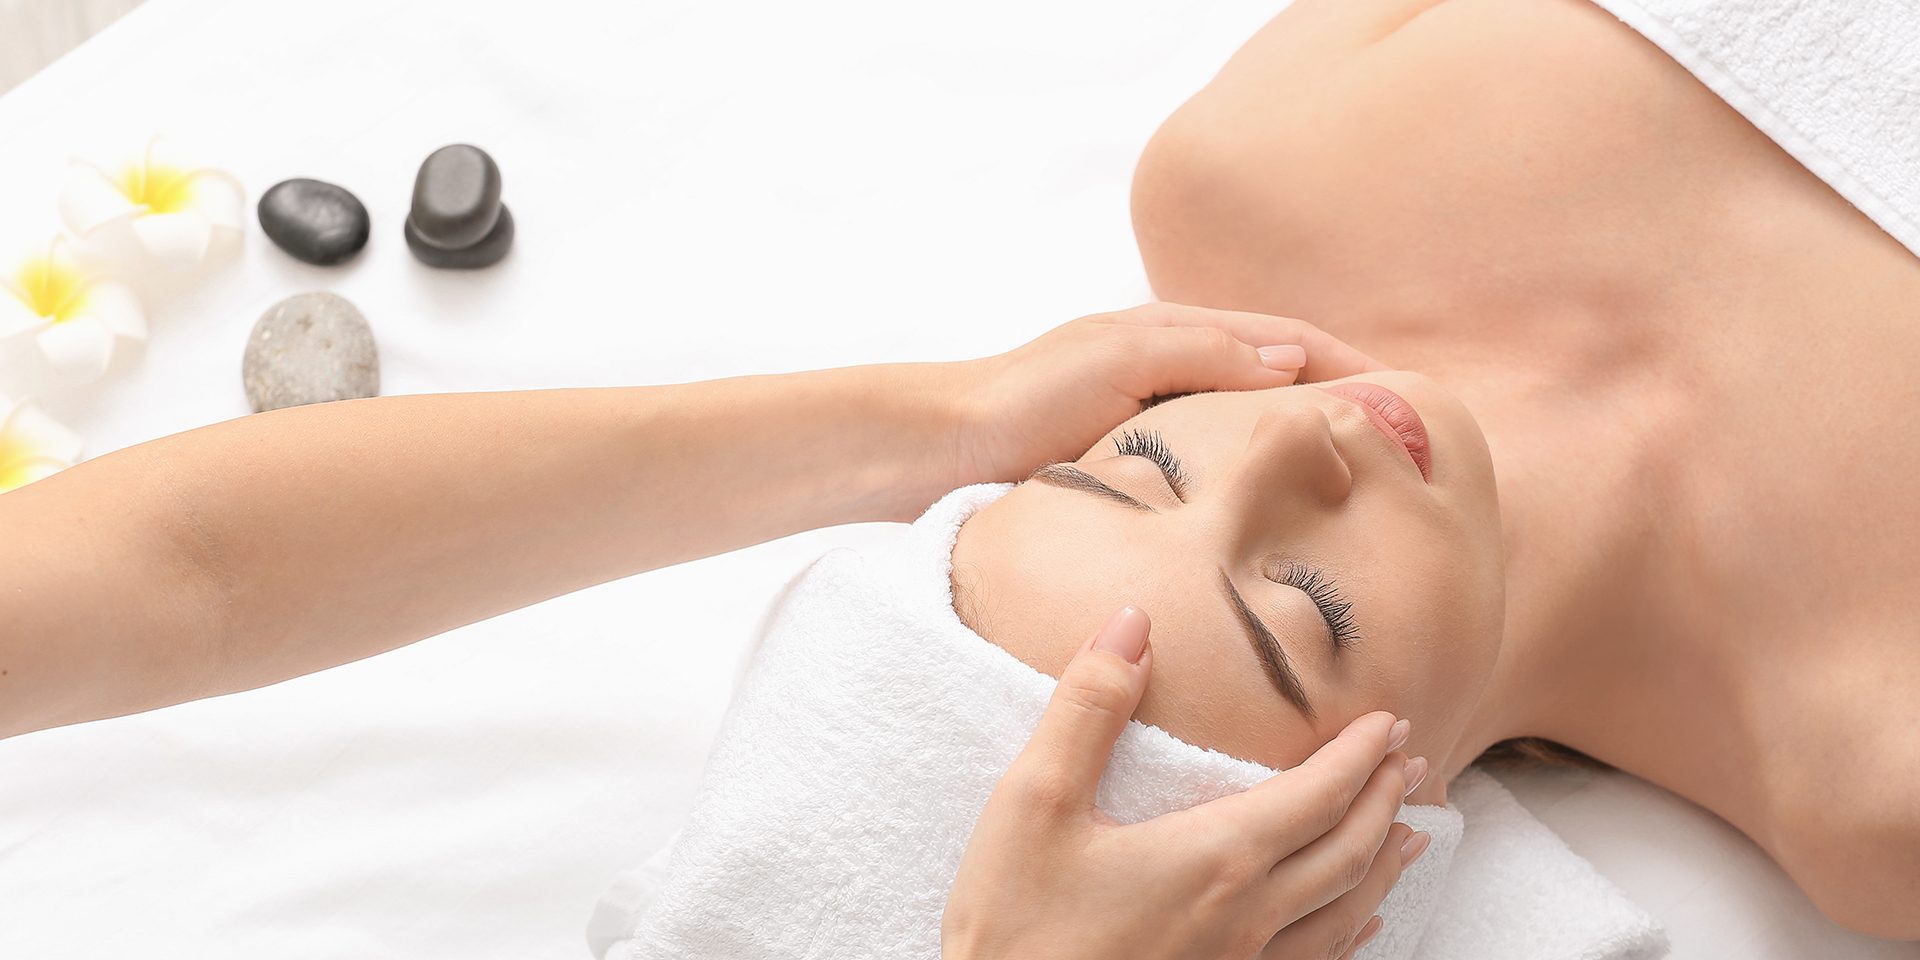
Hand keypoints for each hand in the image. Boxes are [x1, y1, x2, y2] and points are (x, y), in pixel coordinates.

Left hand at [942, 302, 1386, 486]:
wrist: (935, 447)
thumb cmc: (1021, 397)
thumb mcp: (1120, 361)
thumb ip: (1207, 356)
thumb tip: (1296, 359)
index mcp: (1174, 333)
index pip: (1289, 341)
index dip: (1352, 366)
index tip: (1412, 401)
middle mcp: (1170, 368)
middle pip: (1279, 380)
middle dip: (1343, 403)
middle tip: (1403, 449)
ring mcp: (1152, 416)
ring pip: (1248, 426)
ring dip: (1302, 443)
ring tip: (1357, 484)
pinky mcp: (1130, 464)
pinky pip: (1213, 465)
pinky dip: (1255, 476)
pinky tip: (1272, 514)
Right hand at [943, 606, 1427, 959]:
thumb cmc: (1013, 926)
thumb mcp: (1032, 803)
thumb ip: (1088, 707)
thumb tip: (1132, 623)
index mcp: (1213, 858)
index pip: (1315, 795)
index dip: (1358, 756)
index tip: (1389, 721)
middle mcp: (1247, 918)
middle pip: (1346, 851)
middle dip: (1383, 798)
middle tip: (1411, 760)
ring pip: (1345, 914)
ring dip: (1383, 865)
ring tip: (1409, 833)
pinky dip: (1352, 932)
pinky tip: (1359, 926)